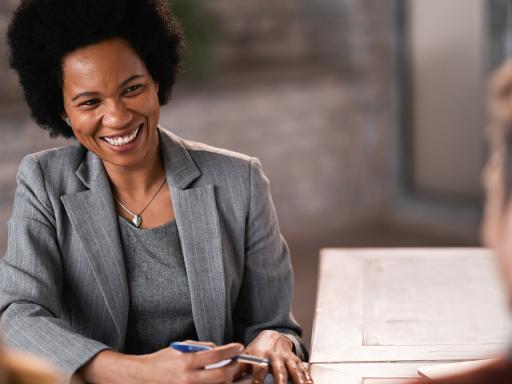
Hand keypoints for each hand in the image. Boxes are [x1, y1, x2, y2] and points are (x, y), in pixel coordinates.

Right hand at [80, 342, 242, 383]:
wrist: (142, 378)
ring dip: (231, 380)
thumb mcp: (180, 348)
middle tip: (240, 362)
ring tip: (237, 375)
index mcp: (186, 362)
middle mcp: (189, 379)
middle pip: (221, 375)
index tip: (238, 347)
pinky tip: (224, 382)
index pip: (215, 355)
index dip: (230, 351)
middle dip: (235, 368)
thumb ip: (200, 348)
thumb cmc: (161, 361)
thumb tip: (219, 350)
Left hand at [235, 330, 312, 383]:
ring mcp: (286, 358)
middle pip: (279, 371)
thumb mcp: (247, 355)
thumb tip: (227, 378)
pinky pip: (302, 369)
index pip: (259, 370)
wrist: (272, 335)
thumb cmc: (258, 349)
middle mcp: (275, 357)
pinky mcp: (295, 359)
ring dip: (298, 380)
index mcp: (261, 356)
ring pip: (294, 370)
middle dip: (281, 382)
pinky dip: (307, 377)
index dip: (257, 381)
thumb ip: (238, 368)